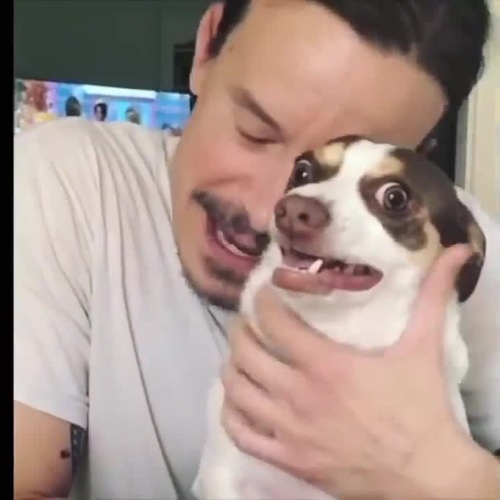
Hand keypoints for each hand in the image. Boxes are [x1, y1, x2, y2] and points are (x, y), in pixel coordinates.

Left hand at [222, 245, 497, 497]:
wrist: (427, 476)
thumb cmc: (421, 409)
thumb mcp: (425, 347)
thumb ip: (433, 296)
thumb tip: (458, 250)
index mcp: (327, 365)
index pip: (274, 322)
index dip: (262, 301)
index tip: (263, 293)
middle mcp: (299, 395)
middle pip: (246, 353)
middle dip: (240, 330)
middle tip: (247, 322)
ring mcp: (289, 430)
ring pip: (237, 391)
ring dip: (232, 367)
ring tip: (239, 355)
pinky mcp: (288, 460)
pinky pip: (242, 434)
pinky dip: (231, 413)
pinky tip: (237, 400)